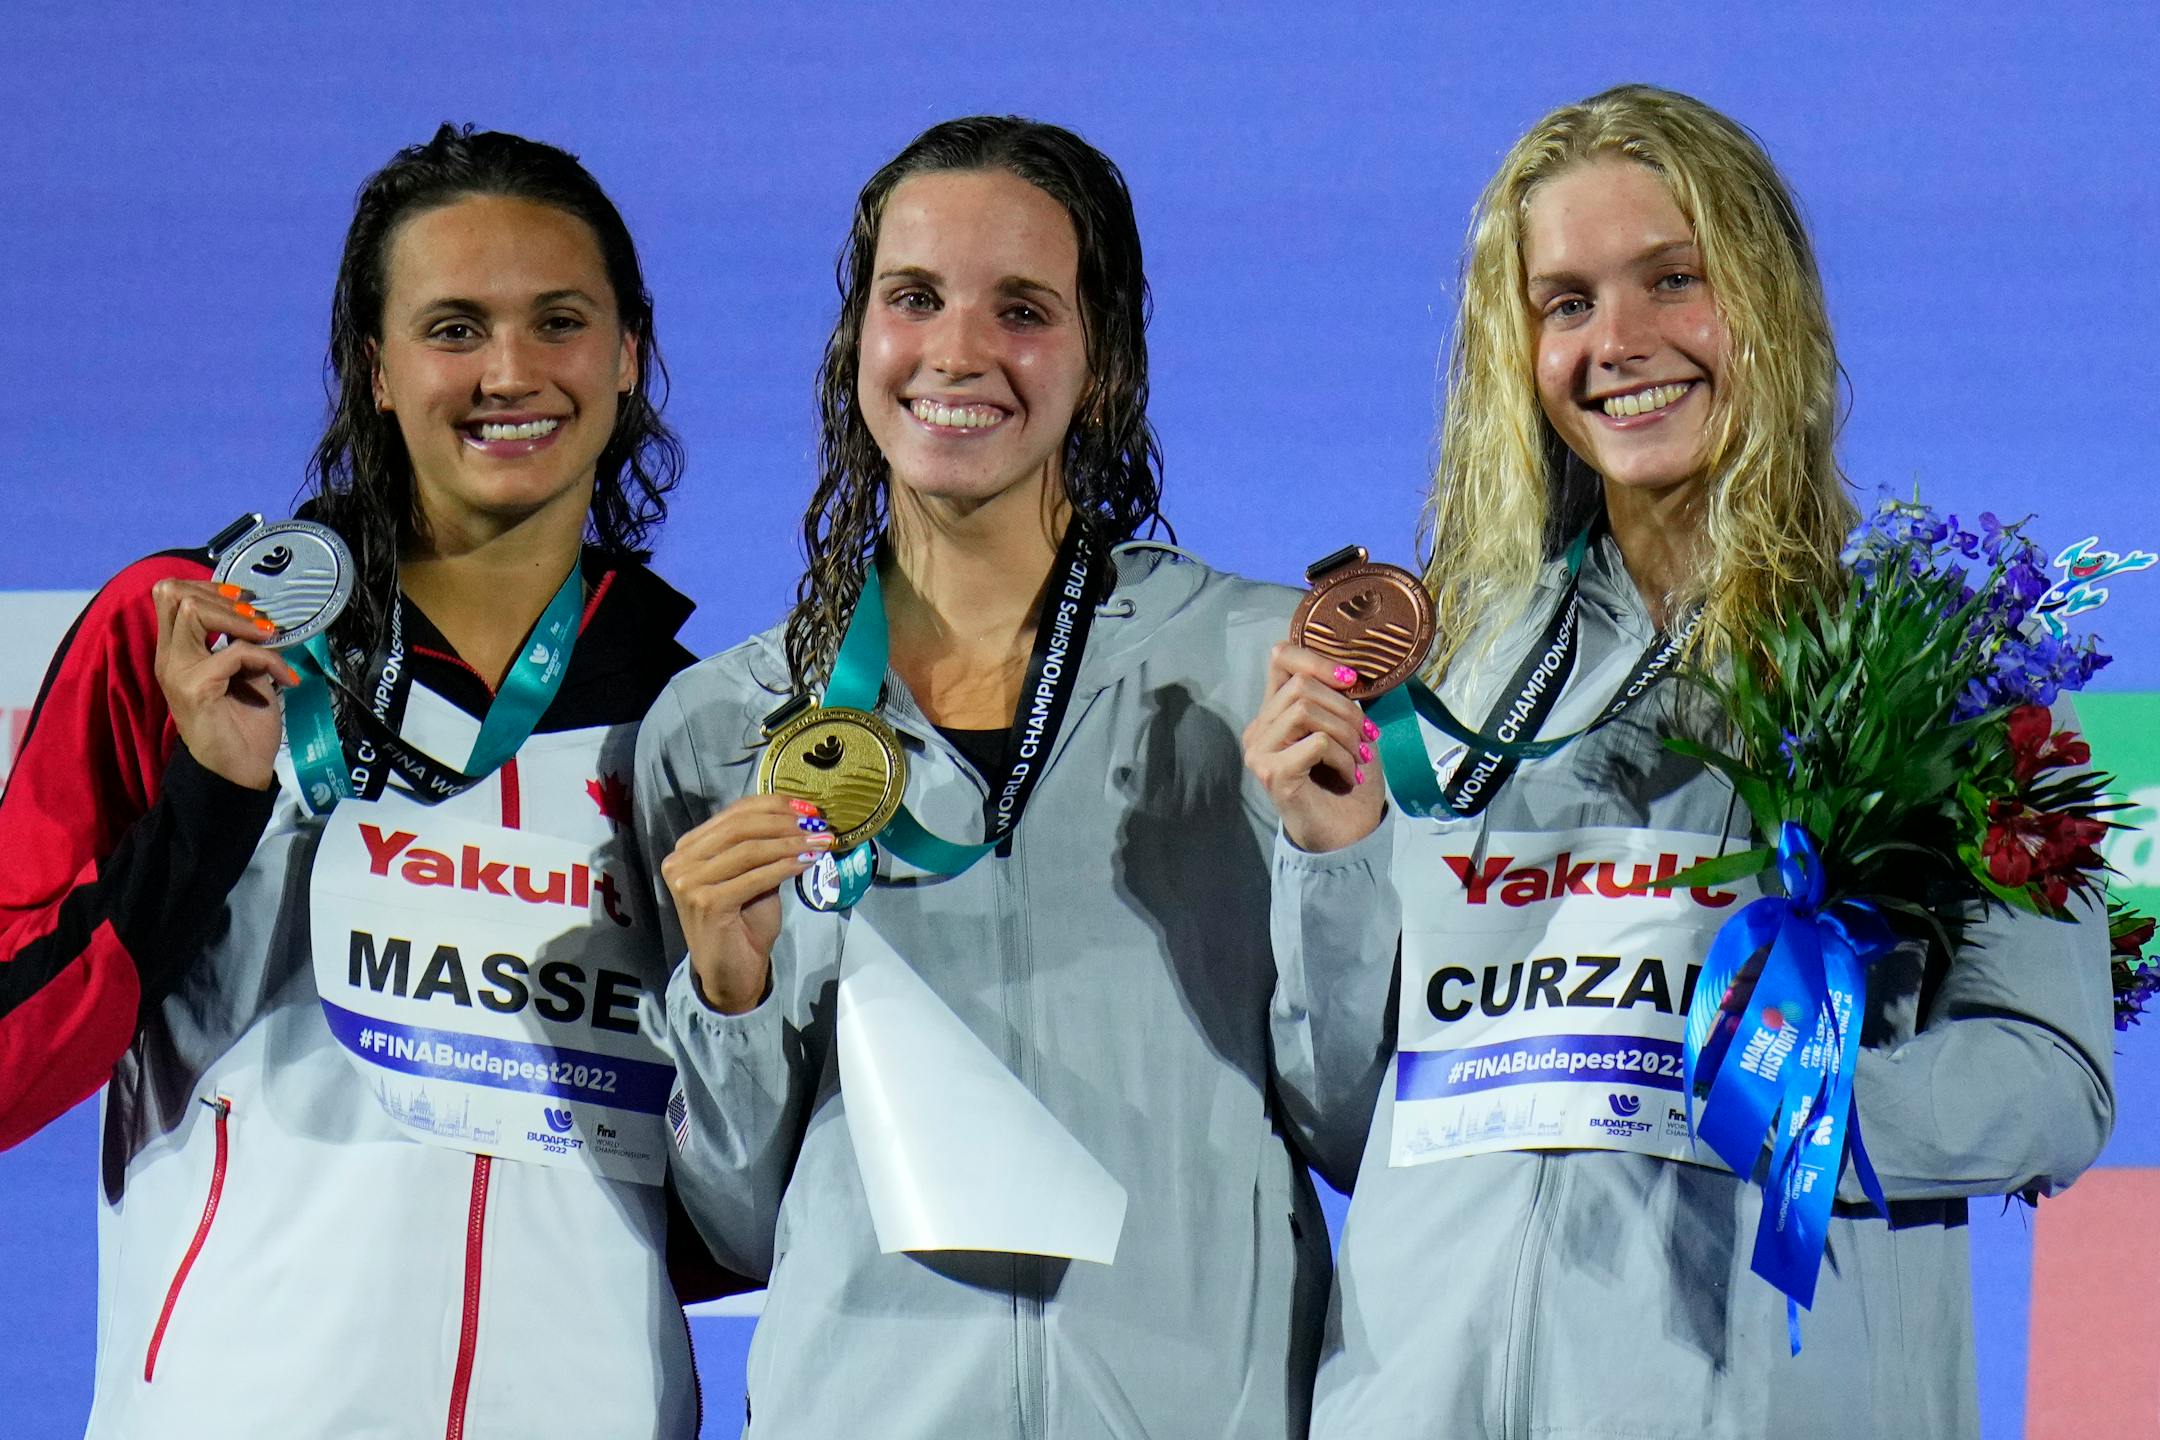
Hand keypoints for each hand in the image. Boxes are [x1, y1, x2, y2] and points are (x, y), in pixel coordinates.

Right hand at [151, 579, 299, 791]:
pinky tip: (285, 678)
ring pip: (193, 613)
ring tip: (269, 636)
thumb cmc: (243, 725)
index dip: (206, 587)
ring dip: (239, 620)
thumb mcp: (245, 675)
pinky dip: (267, 660)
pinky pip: (234, 653)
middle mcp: (169, 659)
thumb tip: (261, 620)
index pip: (170, 597)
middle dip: (222, 596)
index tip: (244, 597)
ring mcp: (178, 672)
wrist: (239, 771)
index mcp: (176, 653)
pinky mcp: (196, 687)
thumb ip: (241, 645)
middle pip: (174, 596)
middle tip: (257, 617)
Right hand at [659, 795, 837, 1014]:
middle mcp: (681, 861)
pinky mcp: (706, 903)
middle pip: (740, 827)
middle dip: (784, 822)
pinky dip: (784, 867)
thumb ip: (763, 848)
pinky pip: (755, 876)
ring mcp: (689, 883)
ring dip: (790, 843)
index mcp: (688, 848)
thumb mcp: (753, 877)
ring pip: (749, 850)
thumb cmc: (742, 925)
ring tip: (820, 841)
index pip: (734, 813)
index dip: (773, 805)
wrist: (730, 973)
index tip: (808, 806)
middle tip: (818, 822)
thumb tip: (802, 819)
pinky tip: (807, 863)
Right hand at [1243, 642, 1387, 853]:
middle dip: (1345, 708)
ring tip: (1361, 758)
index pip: (1280, 658)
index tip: (1351, 682)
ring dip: (1346, 732)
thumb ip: (1336, 699)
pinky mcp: (1273, 773)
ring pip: (1305, 710)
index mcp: (1274, 712)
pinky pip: (1315, 742)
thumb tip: (1348, 674)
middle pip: (1300, 685)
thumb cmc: (1347, 780)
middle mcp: (1258, 729)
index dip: (1317, 660)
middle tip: (1369, 736)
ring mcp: (1260, 752)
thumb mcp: (1346, 728)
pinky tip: (1349, 775)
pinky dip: (1342, 755)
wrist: (1345, 835)